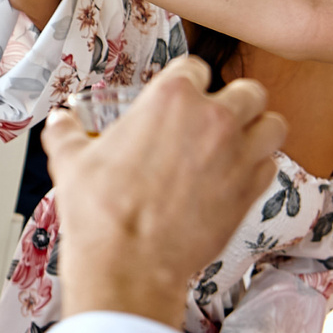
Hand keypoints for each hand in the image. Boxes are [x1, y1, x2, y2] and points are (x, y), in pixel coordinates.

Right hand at [45, 59, 287, 330]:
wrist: (128, 265)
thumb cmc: (102, 213)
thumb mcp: (71, 161)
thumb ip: (66, 133)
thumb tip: (60, 123)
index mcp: (171, 97)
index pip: (195, 67)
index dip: (188, 81)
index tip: (183, 97)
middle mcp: (213, 118)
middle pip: (247, 90)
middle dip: (235, 102)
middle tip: (216, 120)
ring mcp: (237, 153)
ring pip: (272, 124)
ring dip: (258, 131)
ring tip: (239, 144)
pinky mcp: (250, 190)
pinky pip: (270, 165)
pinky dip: (258, 169)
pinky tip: (236, 178)